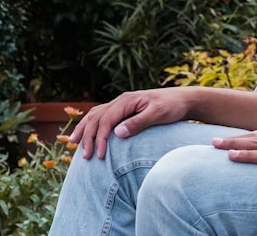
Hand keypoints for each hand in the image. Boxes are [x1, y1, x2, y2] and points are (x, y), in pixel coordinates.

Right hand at [70, 88, 194, 159]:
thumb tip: (116, 133)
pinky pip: (102, 116)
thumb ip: (138, 122)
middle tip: (85, 157)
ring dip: (85, 129)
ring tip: (74, 143)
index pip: (106, 120)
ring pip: (95, 115)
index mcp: (127, 100)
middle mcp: (121, 101)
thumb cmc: (172, 106)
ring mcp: (121, 104)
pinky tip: (87, 134)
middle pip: (96, 117)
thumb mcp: (158, 114)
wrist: (183, 100)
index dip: (100, 138)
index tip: (100, 155)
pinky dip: (92, 125)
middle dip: (88, 136)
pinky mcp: (124, 110)